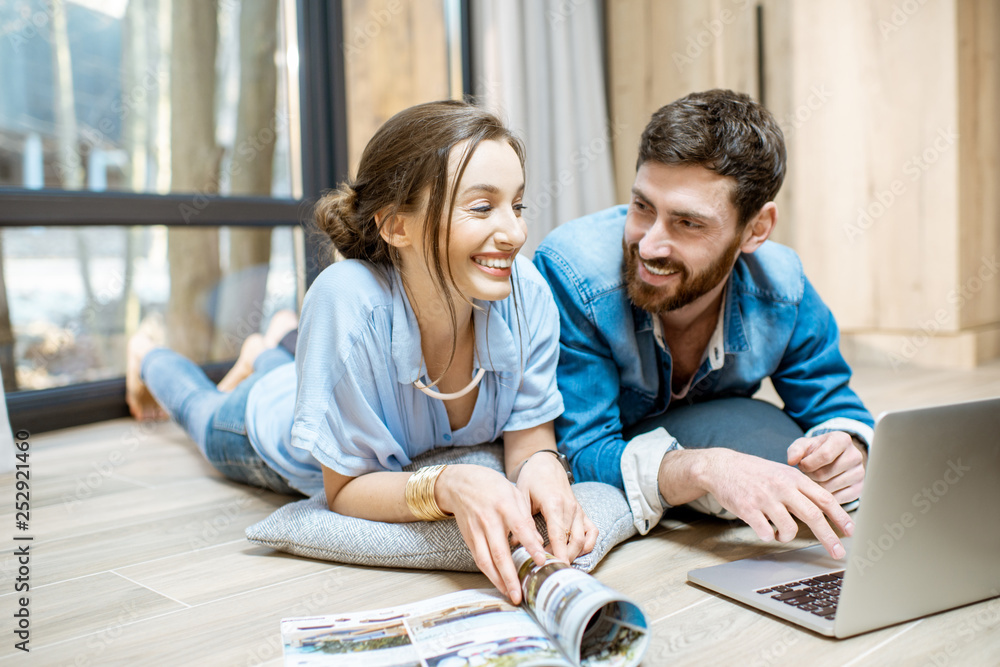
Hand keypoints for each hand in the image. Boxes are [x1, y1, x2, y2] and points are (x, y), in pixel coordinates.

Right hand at [435, 464, 546, 603]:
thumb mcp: (513, 493)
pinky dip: (489, 574)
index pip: (519, 528)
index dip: (530, 545)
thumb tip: (539, 541)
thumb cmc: (492, 487)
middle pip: (500, 552)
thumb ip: (526, 516)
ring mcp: (476, 531)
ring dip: (498, 581)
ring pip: (486, 561)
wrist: (460, 484)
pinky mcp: (469, 538)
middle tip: (520, 594)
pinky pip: (479, 559)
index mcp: (504, 505)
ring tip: (510, 595)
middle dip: (510, 576)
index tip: (541, 561)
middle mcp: (489, 520)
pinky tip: (499, 583)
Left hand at [515, 453, 597, 563]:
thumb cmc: (531, 479)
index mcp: (554, 504)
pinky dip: (587, 544)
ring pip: (583, 539)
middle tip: (551, 570)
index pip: (559, 534)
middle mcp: (570, 508)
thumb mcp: (521, 495)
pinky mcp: (581, 511)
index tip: (556, 567)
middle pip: (573, 541)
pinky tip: (576, 552)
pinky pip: (592, 531)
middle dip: (564, 558)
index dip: (559, 552)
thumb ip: (523, 519)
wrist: (546, 463)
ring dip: (574, 555)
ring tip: (560, 564)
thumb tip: (517, 543)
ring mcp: (578, 510)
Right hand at [659, 448, 854, 558]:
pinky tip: (764, 530)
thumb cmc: (754, 473)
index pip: (825, 498)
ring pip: (789, 527)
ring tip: (780, 534)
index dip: (841, 517)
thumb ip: (801, 489)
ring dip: (788, 537)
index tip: (852, 532)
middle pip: (813, 515)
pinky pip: (766, 532)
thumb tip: (824, 510)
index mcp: (794, 478)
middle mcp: (782, 487)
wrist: (722, 466)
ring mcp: (765, 498)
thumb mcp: (781, 473)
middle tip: (838, 554)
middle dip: (829, 538)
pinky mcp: (748, 508)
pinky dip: (768, 536)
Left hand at [787, 432, 866, 503]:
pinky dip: (826, 496)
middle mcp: (855, 455)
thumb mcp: (803, 446)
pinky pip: (838, 498)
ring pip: (830, 487)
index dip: (808, 463)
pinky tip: (822, 487)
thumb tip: (791, 461)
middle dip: (810, 476)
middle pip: (825, 474)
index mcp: (842, 440)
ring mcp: (859, 473)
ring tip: (814, 479)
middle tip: (808, 473)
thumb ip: (795, 450)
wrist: (830, 460)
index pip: (825, 455)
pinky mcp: (860, 488)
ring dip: (817, 486)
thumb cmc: (814, 451)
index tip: (802, 465)